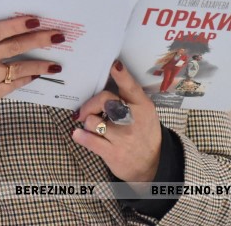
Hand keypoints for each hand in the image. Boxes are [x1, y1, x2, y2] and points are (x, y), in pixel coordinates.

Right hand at [0, 15, 62, 173]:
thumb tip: (2, 27)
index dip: (18, 24)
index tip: (36, 20)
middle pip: (14, 46)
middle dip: (39, 39)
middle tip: (57, 36)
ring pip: (19, 67)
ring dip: (40, 64)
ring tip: (55, 63)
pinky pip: (14, 83)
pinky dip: (27, 78)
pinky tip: (37, 75)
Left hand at [72, 60, 161, 183]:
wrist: (151, 164)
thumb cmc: (143, 132)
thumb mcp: (144, 111)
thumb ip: (128, 97)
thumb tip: (106, 80)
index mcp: (142, 105)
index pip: (131, 87)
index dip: (122, 75)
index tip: (114, 65)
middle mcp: (133, 119)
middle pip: (104, 100)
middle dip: (91, 104)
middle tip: (88, 110)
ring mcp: (123, 137)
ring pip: (92, 120)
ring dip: (89, 122)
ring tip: (94, 127)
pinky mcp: (112, 152)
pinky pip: (88, 139)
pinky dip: (80, 135)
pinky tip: (79, 134)